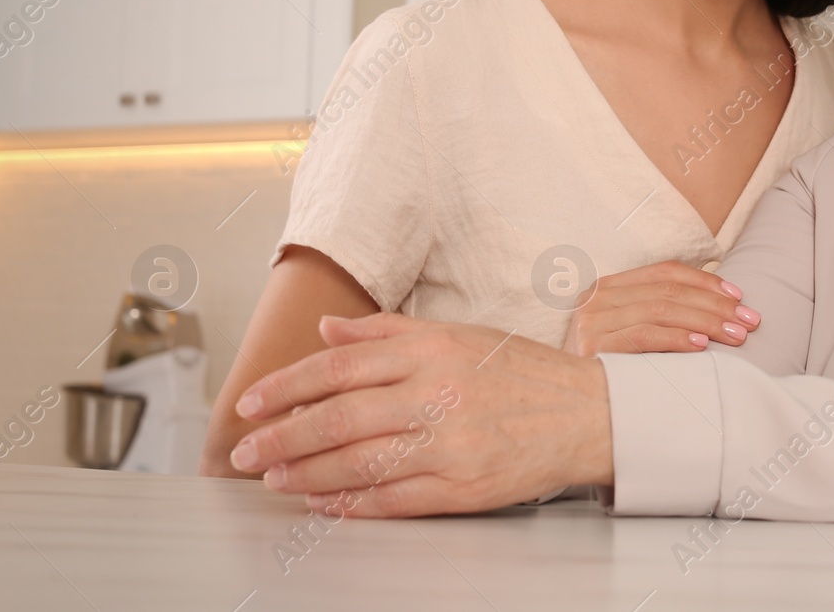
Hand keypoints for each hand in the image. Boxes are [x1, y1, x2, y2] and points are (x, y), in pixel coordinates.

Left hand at [226, 313, 611, 517]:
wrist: (589, 413)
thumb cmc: (523, 373)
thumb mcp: (458, 334)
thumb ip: (387, 332)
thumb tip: (327, 331)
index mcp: (433, 350)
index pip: (339, 367)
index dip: (286, 387)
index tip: (251, 403)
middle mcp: (438, 393)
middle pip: (338, 417)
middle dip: (280, 437)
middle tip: (244, 452)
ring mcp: (451, 443)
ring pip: (358, 462)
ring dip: (305, 474)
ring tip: (274, 478)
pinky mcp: (464, 487)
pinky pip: (393, 498)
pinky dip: (351, 503)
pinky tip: (323, 501)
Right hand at [564, 259, 760, 356]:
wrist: (566, 407)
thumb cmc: (608, 372)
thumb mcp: (629, 333)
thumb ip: (659, 314)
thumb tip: (718, 306)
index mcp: (608, 287)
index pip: (665, 272)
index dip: (705, 281)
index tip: (739, 297)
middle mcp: (596, 298)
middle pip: (668, 291)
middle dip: (716, 305)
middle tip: (750, 321)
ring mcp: (591, 322)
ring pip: (662, 310)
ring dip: (707, 321)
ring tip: (737, 335)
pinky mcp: (592, 348)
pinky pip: (645, 336)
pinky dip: (678, 338)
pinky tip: (703, 346)